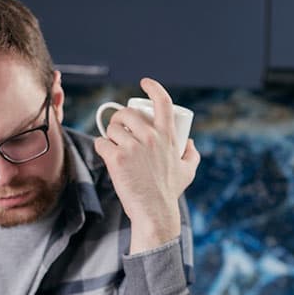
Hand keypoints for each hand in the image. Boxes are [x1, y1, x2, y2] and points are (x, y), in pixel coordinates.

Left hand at [93, 77, 200, 253]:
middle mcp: (150, 137)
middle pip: (127, 114)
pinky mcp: (116, 158)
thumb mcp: (187, 171)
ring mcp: (132, 147)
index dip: (153, 87)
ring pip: (112, 128)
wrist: (154, 211)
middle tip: (119, 130)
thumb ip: (191, 155)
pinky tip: (107, 156)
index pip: (162, 102)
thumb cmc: (169, 192)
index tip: (145, 83)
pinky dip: (102, 148)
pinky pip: (101, 143)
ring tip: (115, 147)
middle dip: (120, 119)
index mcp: (167, 136)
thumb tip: (189, 143)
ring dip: (110, 136)